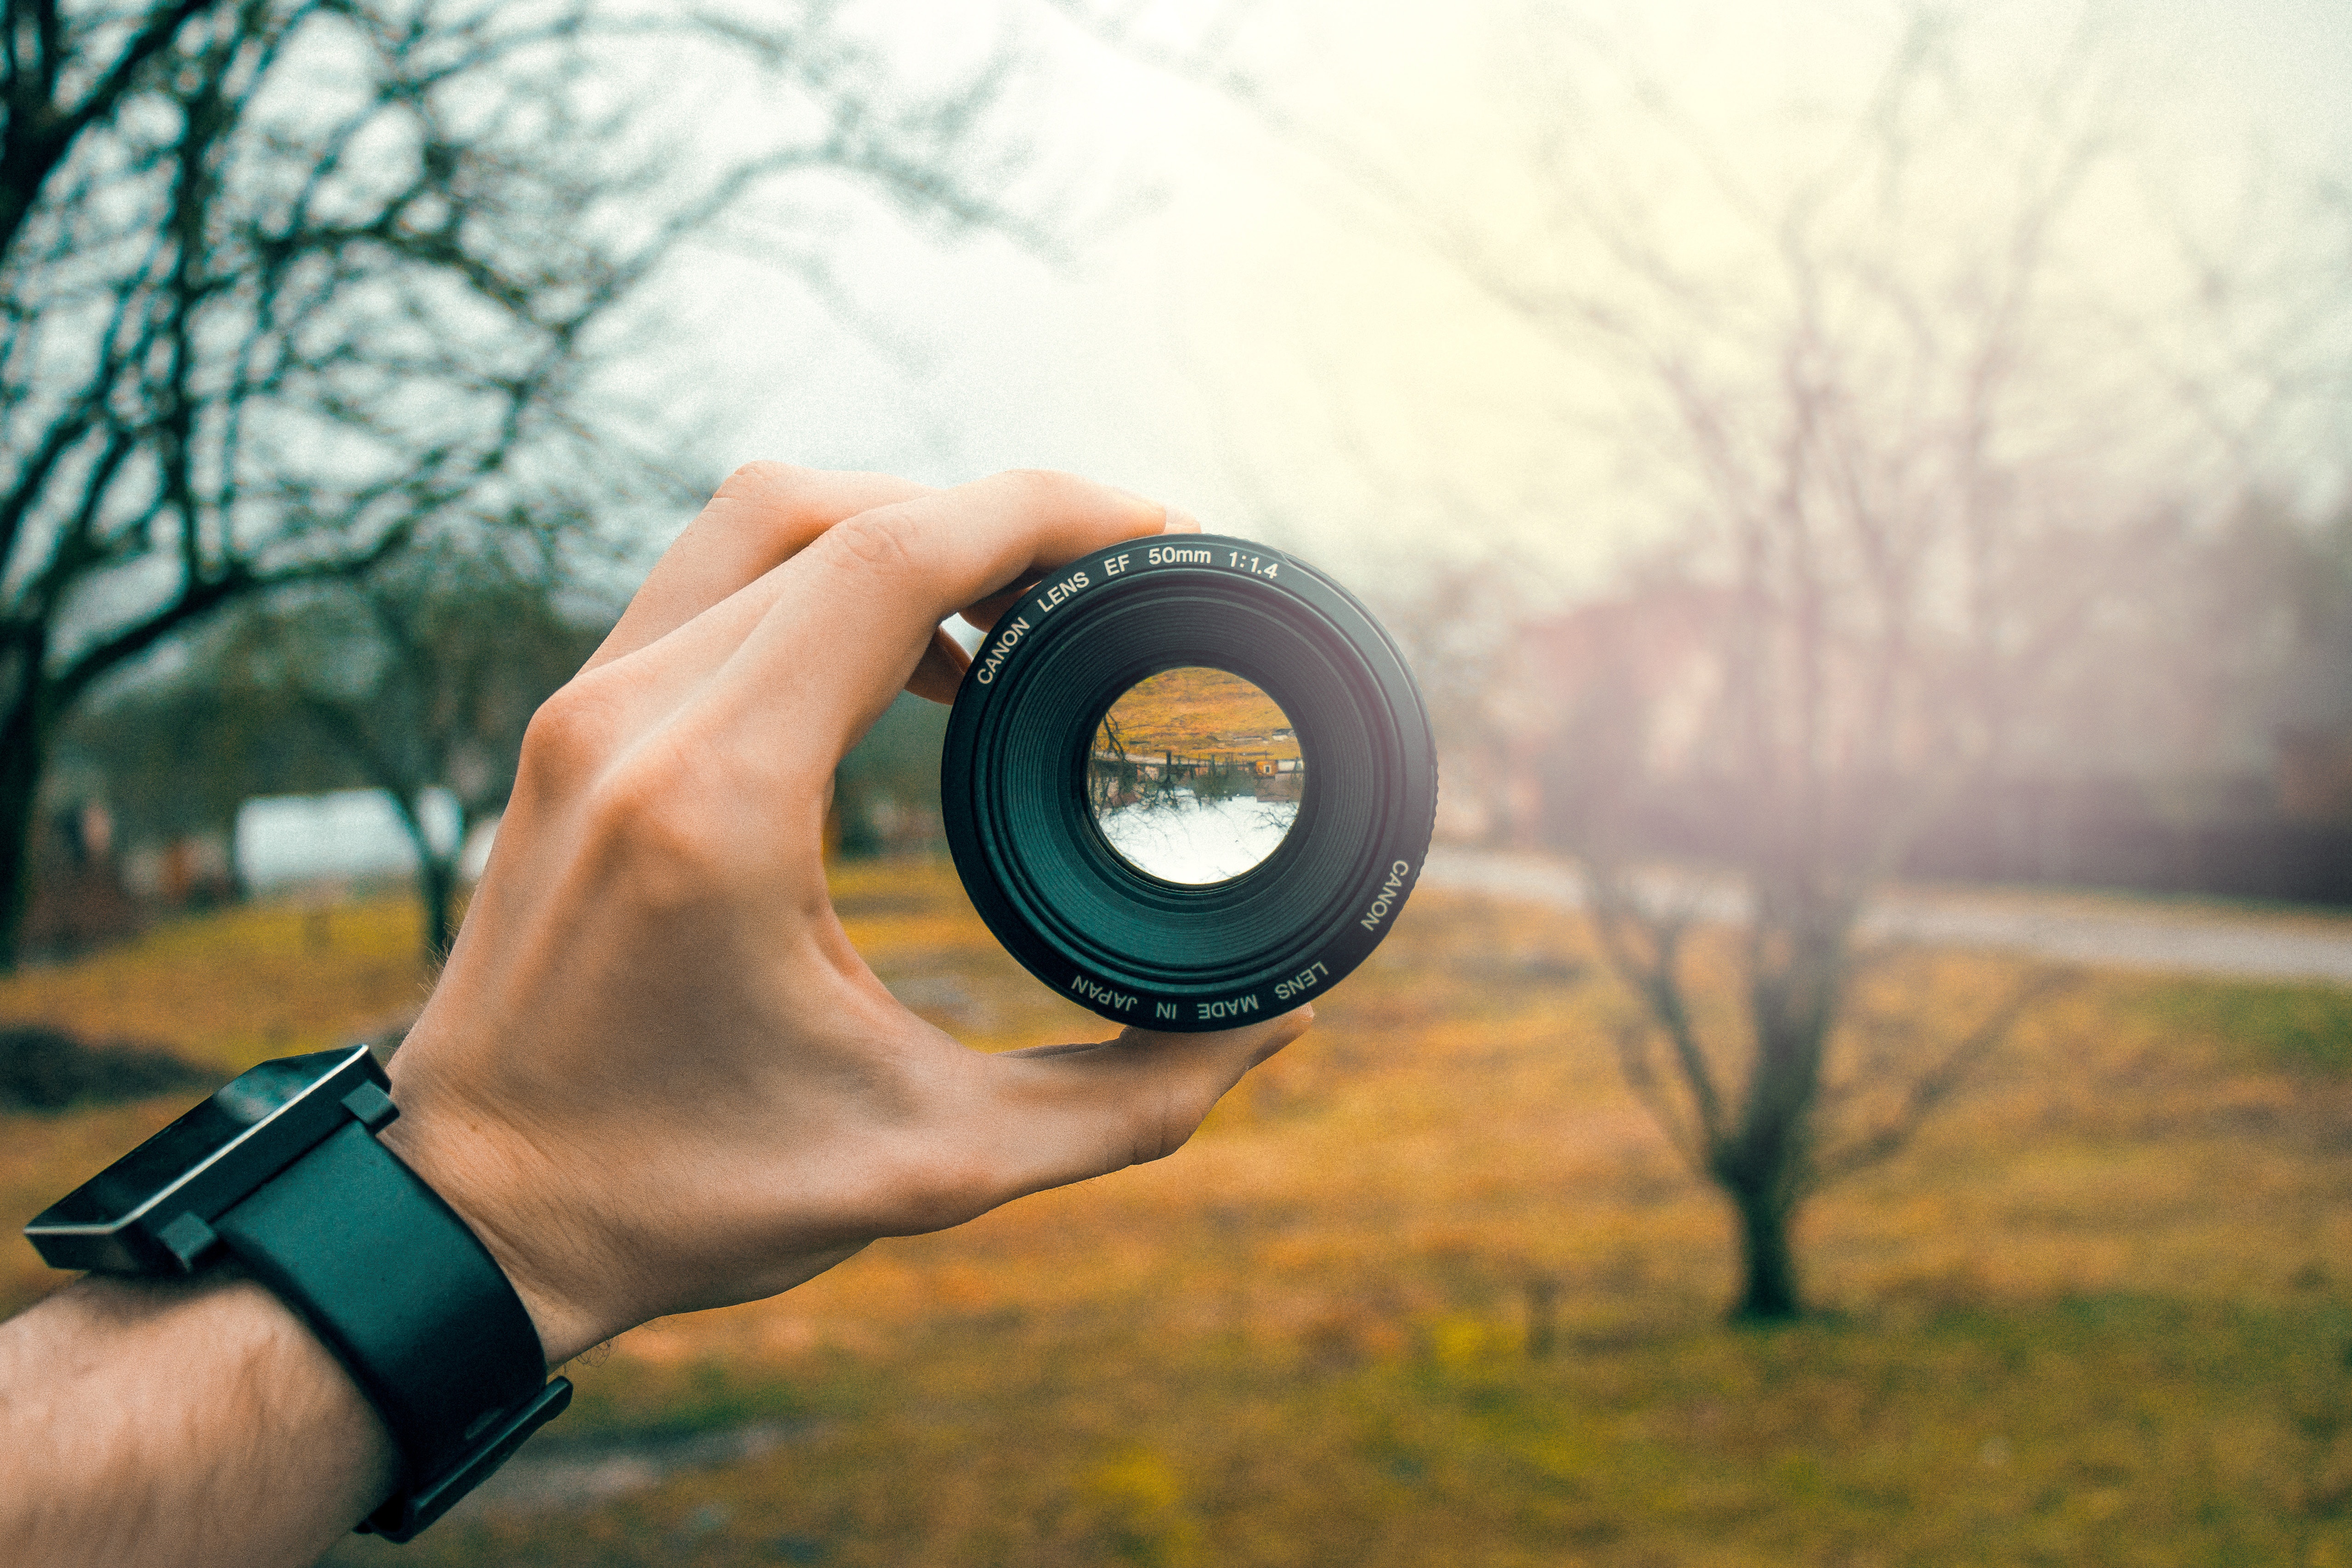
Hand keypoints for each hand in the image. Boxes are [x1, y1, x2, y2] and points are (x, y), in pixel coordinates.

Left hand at [378, 465, 1311, 1364]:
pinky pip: (710, 581)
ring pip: (763, 520)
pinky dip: (821, 575)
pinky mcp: (568, 727)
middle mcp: (632, 720)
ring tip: (1015, 615)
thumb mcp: (932, 1166)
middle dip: (997, 516)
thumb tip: (1274, 1029)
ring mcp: (584, 710)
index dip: (1046, 513)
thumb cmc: (682, 1197)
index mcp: (717, 802)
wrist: (467, 1217)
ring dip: (902, 529)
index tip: (1158, 531)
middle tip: (1109, 578)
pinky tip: (905, 657)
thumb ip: (1126, 1103)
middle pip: (838, 510)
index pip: (893, 557)